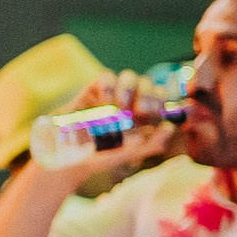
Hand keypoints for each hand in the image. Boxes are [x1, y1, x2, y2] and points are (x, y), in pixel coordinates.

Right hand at [54, 72, 178, 173]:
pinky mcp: (92, 92)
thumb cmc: (100, 160)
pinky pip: (105, 77)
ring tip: (118, 108)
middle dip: (147, 94)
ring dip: (128, 89)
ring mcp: (111, 96)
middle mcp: (129, 104)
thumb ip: (151, 145)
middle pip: (147, 84)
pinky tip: (104, 101)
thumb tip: (169, 127)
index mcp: (143, 117)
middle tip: (138, 111)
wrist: (68, 159)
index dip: (159, 101)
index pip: (160, 98)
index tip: (150, 114)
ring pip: (129, 77)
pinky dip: (108, 85)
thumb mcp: (129, 156)